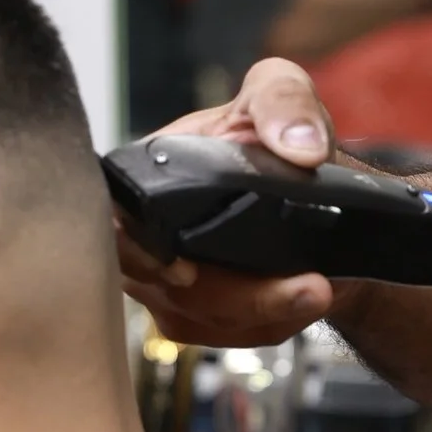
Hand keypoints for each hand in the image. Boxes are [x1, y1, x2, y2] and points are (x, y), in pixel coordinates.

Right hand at [112, 60, 340, 348]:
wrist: (318, 202)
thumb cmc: (279, 141)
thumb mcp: (283, 95)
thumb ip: (283, 100)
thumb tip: (299, 147)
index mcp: (144, 178)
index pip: (114, 224)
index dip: (138, 253)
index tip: (186, 270)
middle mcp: (142, 233)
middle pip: (160, 285)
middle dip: (234, 295)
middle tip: (305, 287)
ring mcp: (164, 281)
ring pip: (197, 318)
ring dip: (263, 313)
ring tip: (318, 290)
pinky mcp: (196, 316)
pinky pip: (223, 336)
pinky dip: (267, 326)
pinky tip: (301, 304)